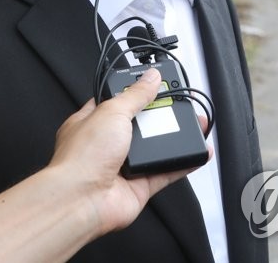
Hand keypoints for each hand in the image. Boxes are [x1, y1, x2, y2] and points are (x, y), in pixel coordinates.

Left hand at [47, 69, 211, 236]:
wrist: (81, 200)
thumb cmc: (81, 157)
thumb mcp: (111, 112)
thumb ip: (135, 95)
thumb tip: (150, 78)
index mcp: (92, 121)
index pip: (118, 101)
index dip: (137, 92)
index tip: (157, 85)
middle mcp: (107, 144)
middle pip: (140, 124)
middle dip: (159, 116)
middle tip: (179, 105)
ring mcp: (123, 166)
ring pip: (155, 148)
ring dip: (174, 138)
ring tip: (193, 124)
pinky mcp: (139, 186)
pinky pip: (166, 172)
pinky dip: (183, 163)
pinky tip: (196, 153)